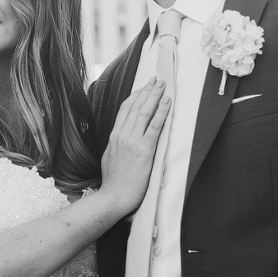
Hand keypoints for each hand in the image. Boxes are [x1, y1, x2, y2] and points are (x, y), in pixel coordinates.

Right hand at [100, 80, 170, 215]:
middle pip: (135, 106)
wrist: (113, 196)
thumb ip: (117, 145)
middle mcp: (122, 135)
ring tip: (163, 86)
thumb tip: (122, 139)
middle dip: (147, 91)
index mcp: (114, 136)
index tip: (143, 87)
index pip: (124, 110)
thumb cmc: (113, 182)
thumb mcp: (109, 158)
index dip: (135, 96)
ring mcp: (132, 141)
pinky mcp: (144, 150)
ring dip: (155, 96)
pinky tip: (167, 102)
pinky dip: (162, 112)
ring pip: (144, 112)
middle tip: (157, 80)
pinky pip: (155, 127)